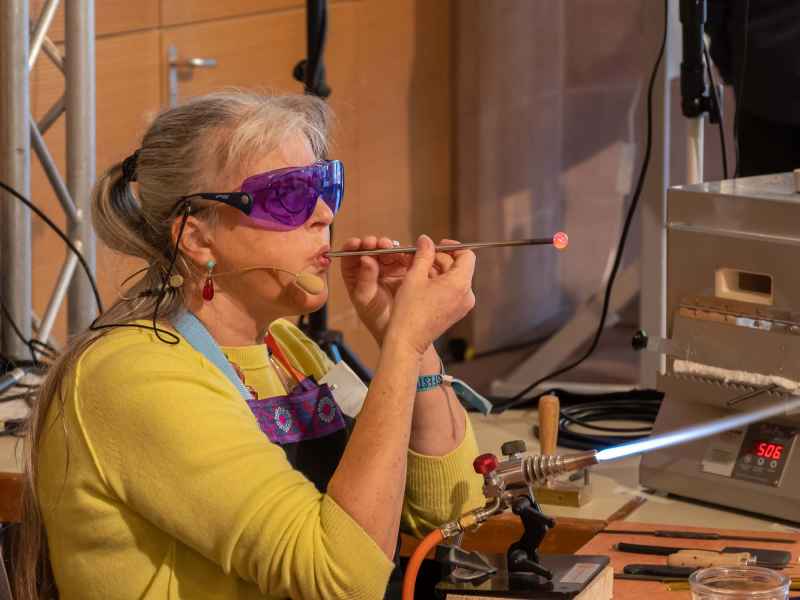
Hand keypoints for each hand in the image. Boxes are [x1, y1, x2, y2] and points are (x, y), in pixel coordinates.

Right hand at [340, 236, 471, 344]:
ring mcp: (463, 305)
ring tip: (419, 272)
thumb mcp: (415, 276)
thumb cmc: (409, 311)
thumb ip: (423, 255)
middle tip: (421, 258)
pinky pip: (453, 291)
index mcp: (460, 283)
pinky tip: (423, 286)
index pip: (467, 255)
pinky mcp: (456, 313)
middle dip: (441, 259)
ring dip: (439, 271)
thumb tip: (426, 240)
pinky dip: (441, 284)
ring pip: (455, 279)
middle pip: (460, 267)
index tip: (437, 246)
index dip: (452, 247)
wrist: (407, 340)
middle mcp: (467, 295)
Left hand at [340, 236, 411, 343]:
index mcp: (354, 275)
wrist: (400, 330)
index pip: (350, 257)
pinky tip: (402, 253)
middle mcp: (370, 269)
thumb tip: (366, 258)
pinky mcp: (404, 269)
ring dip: (387, 246)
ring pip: (386, 250)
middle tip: (376, 243)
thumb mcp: (366, 298)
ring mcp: (388, 268)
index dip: (352, 247)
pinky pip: (403, 256)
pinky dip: (403, 252)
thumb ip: (365, 278)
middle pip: (369, 249)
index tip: (356, 243)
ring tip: (389, 247)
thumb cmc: (376, 317)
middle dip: (372, 243)